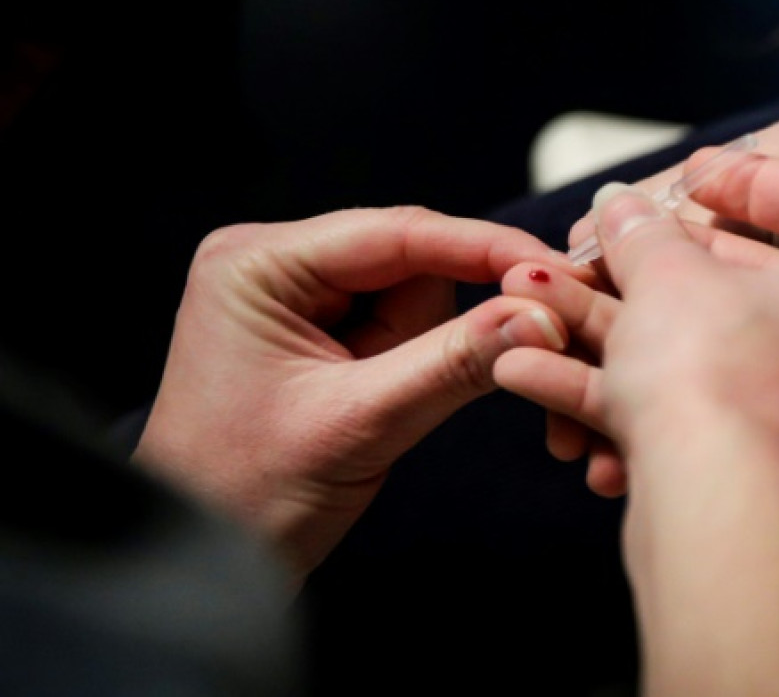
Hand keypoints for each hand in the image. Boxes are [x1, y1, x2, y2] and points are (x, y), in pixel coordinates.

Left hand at [132, 206, 571, 588]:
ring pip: (419, 296)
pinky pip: (404, 328)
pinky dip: (428, 361)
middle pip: (415, 261)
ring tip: (390, 414)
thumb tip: (542, 315)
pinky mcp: (320, 333)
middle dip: (454, 318)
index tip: (556, 268)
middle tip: (484, 366)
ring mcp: (297, 298)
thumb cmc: (244, 498)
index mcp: (259, 265)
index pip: (397, 233)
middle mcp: (275, 264)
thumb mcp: (359, 425)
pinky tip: (402, 402)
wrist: (200, 566)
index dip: (485, 248)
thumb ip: (454, 363)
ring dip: (436, 350)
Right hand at [497, 155, 778, 577]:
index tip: (692, 176)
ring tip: (560, 316)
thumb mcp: (669, 275)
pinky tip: (548, 380)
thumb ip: (645, 231)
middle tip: (631, 251)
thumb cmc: (718, 369)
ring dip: (640, 339)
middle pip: (776, 293)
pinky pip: (724, 427)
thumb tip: (622, 207)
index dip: (750, 178)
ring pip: (735, 365)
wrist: (724, 519)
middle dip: (682, 271)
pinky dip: (644, 404)